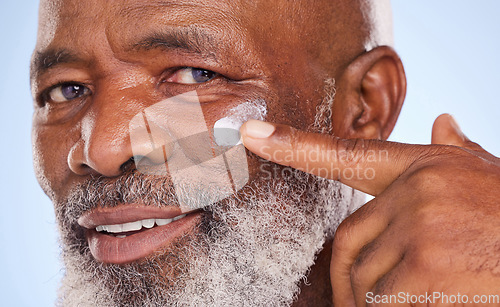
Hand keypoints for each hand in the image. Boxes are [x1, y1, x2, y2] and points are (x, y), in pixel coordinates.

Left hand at [240, 114, 499, 305]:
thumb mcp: (489, 177)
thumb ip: (461, 154)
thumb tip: (443, 120)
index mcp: (422, 167)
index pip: (345, 153)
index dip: (293, 144)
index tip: (250, 133)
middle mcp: (415, 190)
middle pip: (346, 243)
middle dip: (353, 280)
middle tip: (375, 297)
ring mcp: (419, 227)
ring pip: (364, 281)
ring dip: (379, 302)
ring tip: (422, 294)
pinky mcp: (425, 268)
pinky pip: (383, 301)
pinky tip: (432, 299)